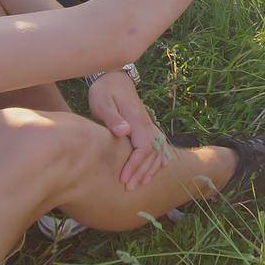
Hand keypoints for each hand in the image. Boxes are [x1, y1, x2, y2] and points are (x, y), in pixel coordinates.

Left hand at [87, 71, 170, 188]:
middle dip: (142, 172)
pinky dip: (161, 157)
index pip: (143, 147)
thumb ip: (113, 117)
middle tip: (130, 187)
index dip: (135, 165)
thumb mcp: (103, 101)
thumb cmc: (105, 90)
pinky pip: (160, 143)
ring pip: (158, 149)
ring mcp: (149, 124)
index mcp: (137, 120)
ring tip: (141, 183)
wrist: (114, 77)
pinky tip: (160, 168)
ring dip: (151, 168)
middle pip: (152, 152)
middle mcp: (147, 123)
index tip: (124, 178)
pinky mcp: (147, 125)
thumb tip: (125, 131)